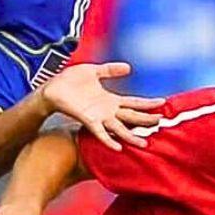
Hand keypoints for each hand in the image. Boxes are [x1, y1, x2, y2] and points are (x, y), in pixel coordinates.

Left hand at [40, 63, 163, 150]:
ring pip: (120, 128)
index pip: (133, 102)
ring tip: (145, 143)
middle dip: (146, 119)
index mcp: (110, 99)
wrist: (51, 89)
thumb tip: (128, 67)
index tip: (163, 103)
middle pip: (131, 116)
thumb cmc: (70, 80)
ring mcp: (98, 117)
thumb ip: (110, 69)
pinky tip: (118, 147)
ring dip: (132, 136)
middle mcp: (107, 111)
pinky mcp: (87, 121)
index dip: (147, 103)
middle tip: (162, 122)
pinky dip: (109, 140)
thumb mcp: (93, 70)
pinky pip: (100, 133)